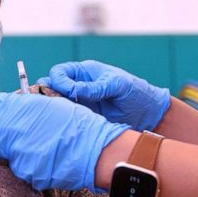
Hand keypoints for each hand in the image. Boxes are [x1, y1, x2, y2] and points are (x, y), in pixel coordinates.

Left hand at [0, 92, 126, 191]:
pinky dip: (31, 164)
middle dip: (3, 133)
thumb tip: (13, 108)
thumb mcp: (49, 103)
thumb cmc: (75, 122)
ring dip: (18, 149)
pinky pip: (22, 167)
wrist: (92, 148)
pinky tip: (47, 158)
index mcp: (14, 110)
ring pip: (7, 152)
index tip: (4, 116)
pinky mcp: (24, 172)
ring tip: (42, 146)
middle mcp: (9, 131)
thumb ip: (24, 106)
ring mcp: (15, 154)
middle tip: (22, 134)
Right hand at [37, 60, 170, 131]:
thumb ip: (95, 87)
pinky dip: (63, 120)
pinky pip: (68, 117)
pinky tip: (63, 124)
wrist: (149, 114)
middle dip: (48, 94)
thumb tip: (73, 91)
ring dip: (54, 108)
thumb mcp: (117, 85)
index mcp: (86, 72)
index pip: (61, 72)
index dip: (57, 80)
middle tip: (49, 104)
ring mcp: (81, 103)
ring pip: (58, 104)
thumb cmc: (136, 93)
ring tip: (54, 115)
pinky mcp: (85, 117)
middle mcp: (80, 86)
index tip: (64, 91)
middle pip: (54, 87)